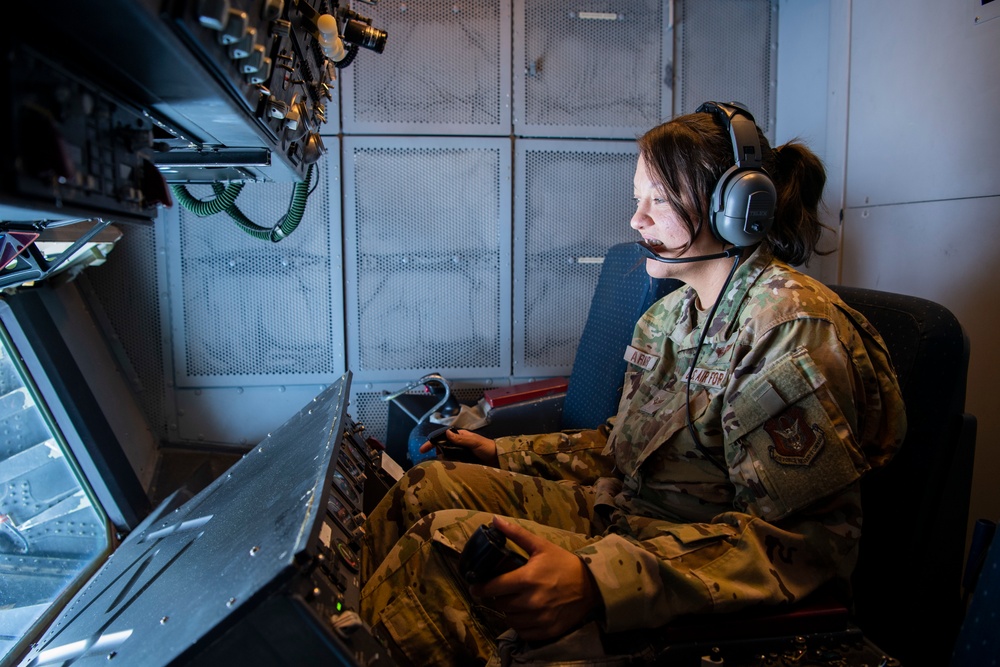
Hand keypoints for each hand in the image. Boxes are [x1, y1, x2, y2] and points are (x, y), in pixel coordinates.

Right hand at [419, 428, 498, 465]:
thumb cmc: (487, 448)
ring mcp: (461, 454)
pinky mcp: (464, 463)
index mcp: (460, 437)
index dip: (432, 442)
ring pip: (447, 457)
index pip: (443, 437)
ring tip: (443, 466)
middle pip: (443, 448)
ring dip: (443, 461)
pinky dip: (449, 466)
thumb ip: (461, 439)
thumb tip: (446, 433)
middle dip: (438, 453)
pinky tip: (448, 470)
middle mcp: (459, 445)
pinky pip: (453, 464)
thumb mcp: (474, 442)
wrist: (499, 460)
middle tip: (438, 459)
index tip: (423, 449)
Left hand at [470, 516, 599, 641]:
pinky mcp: (547, 631)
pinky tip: (524, 614)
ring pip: (510, 619)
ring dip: (508, 611)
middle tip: (503, 590)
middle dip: (498, 597)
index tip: (475, 587)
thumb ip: (516, 534)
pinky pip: (523, 632)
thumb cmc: (563, 563)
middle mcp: (531, 601)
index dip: (480, 588)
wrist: (591, 585)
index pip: (493, 587)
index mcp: (527, 578)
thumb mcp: (541, 546)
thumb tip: (494, 519)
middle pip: (500, 604)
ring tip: (514, 601)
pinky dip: (520, 624)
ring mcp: (539, 618)